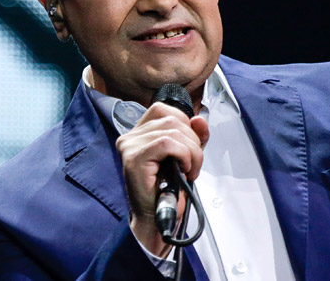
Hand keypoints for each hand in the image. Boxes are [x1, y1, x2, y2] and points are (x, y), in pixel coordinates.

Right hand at [115, 102, 208, 255]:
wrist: (157, 220)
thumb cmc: (167, 191)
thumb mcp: (187, 157)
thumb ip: (195, 136)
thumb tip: (200, 119)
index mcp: (140, 133)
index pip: (163, 109)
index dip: (184, 123)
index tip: (190, 145)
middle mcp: (130, 136)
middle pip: (172, 119)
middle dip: (193, 142)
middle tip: (192, 165)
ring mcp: (130, 146)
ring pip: (173, 131)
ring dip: (191, 152)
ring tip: (189, 171)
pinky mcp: (134, 158)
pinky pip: (167, 143)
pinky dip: (183, 155)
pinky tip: (183, 170)